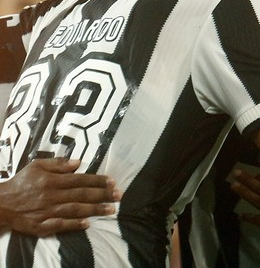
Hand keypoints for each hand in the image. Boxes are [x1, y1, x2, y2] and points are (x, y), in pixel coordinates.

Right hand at [0, 158, 120, 235]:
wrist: (0, 204)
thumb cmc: (21, 182)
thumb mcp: (37, 165)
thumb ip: (58, 163)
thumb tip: (77, 162)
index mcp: (52, 180)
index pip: (80, 179)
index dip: (97, 181)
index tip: (112, 181)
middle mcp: (51, 195)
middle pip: (81, 195)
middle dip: (102, 195)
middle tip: (119, 195)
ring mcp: (46, 212)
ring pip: (74, 210)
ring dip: (94, 210)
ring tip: (111, 210)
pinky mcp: (40, 226)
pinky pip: (60, 226)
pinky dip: (74, 225)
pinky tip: (87, 224)